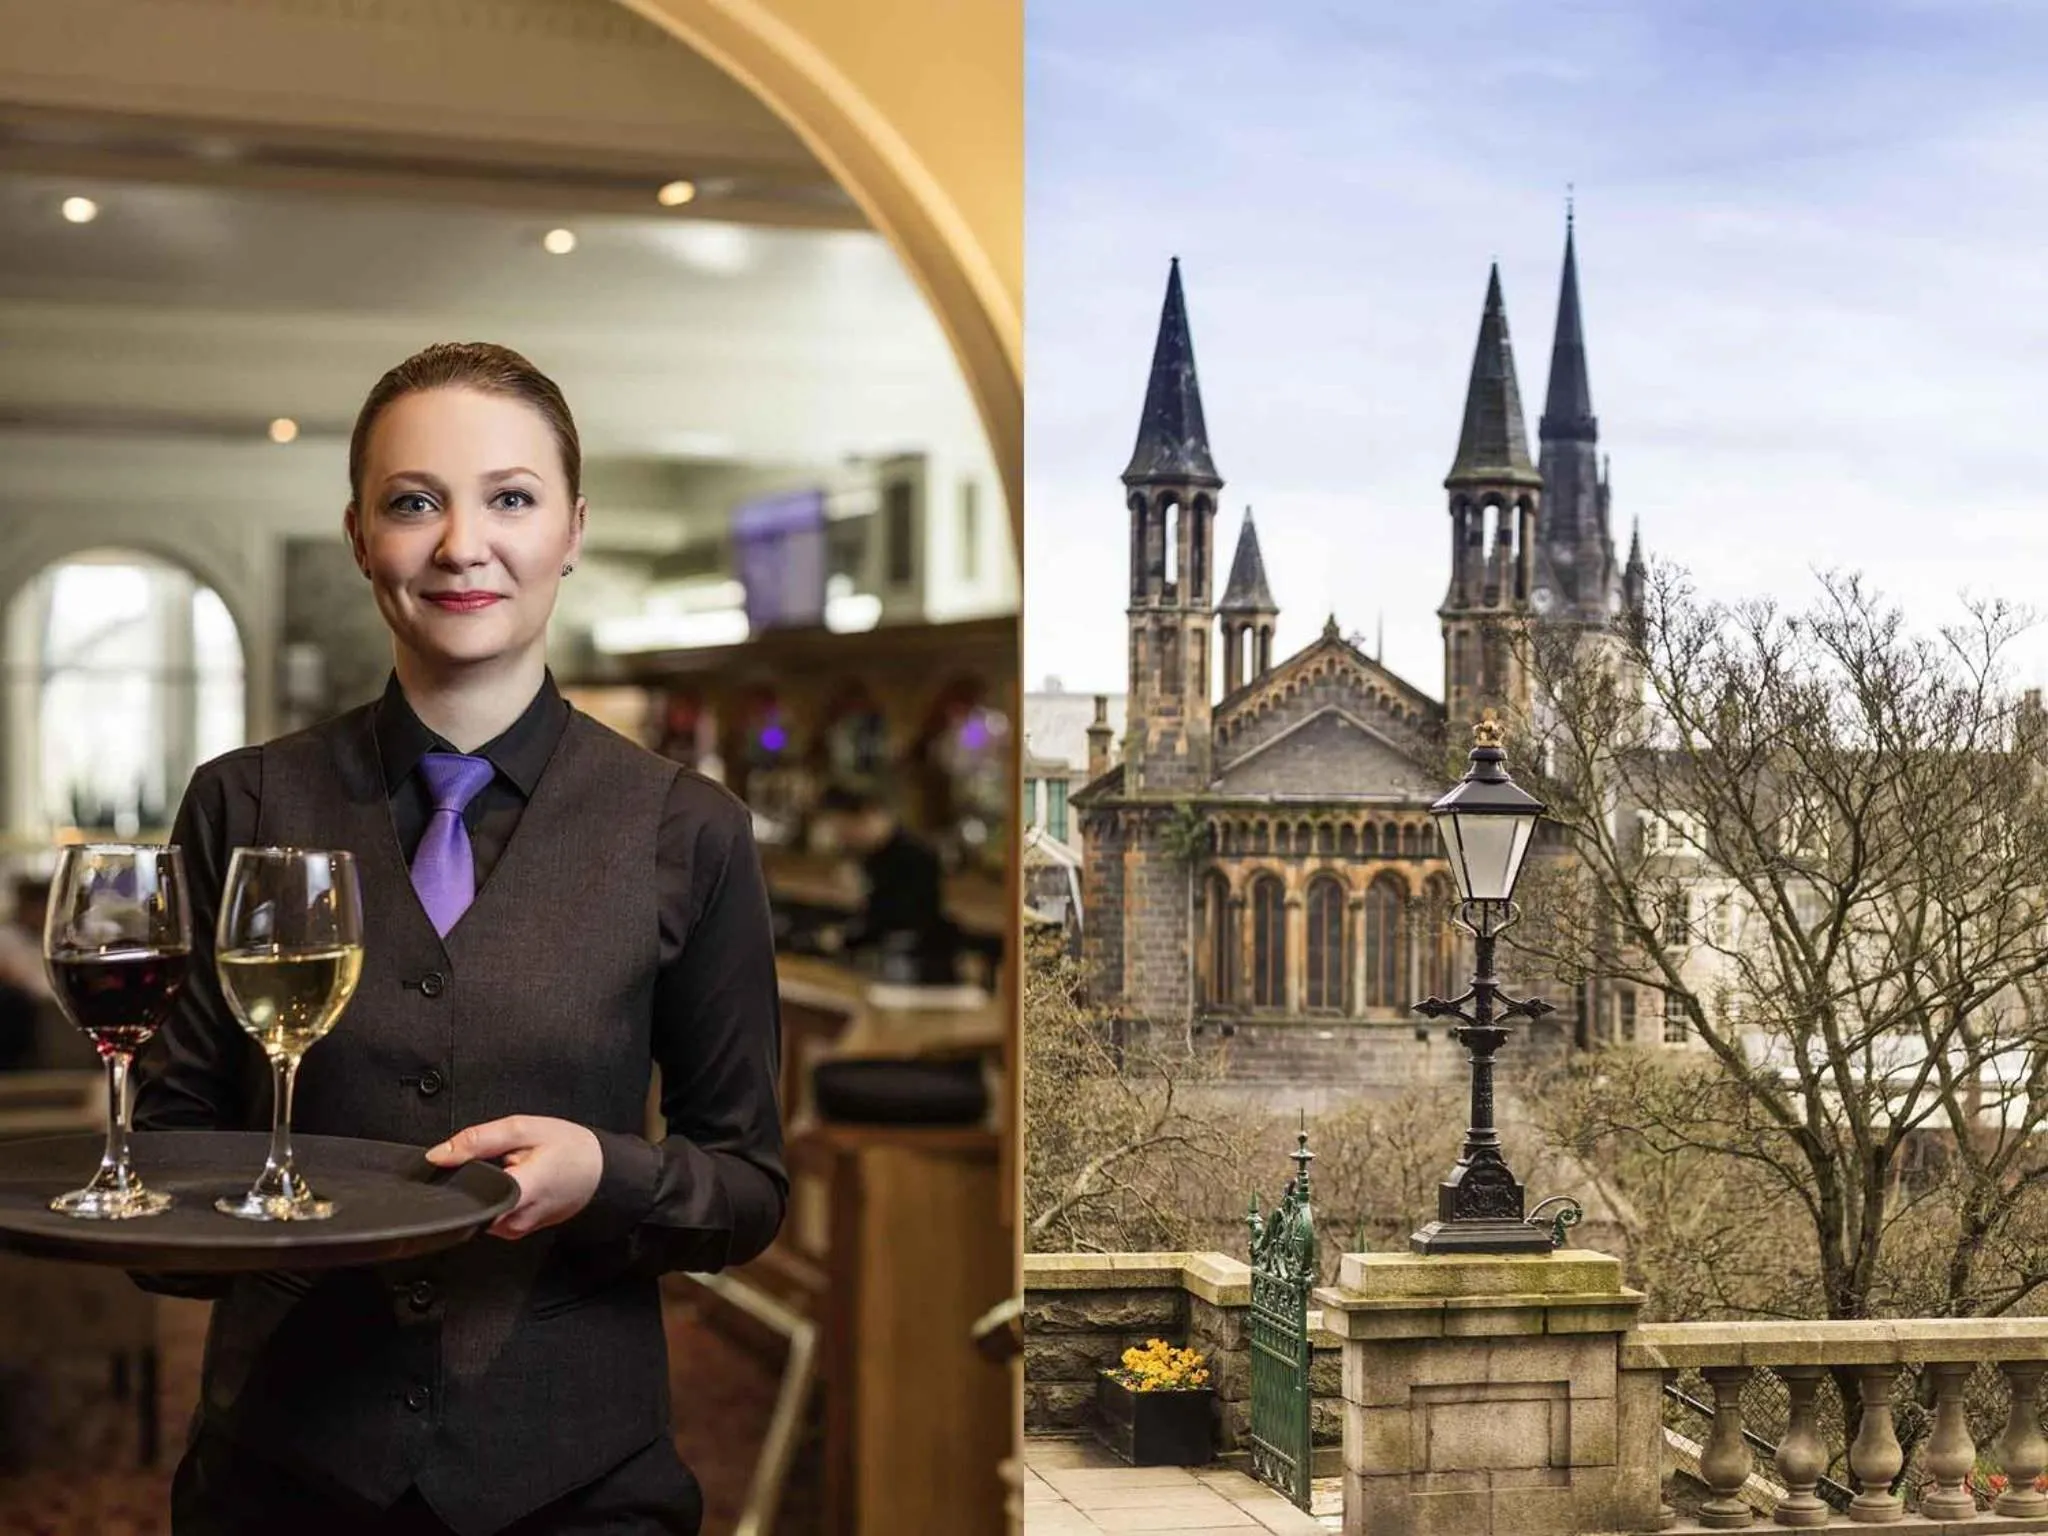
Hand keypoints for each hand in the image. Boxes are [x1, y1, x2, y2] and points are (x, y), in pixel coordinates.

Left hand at [425, 1115, 603, 1239]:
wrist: (601, 1171)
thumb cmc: (571, 1149)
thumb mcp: (524, 1129)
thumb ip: (479, 1140)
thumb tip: (438, 1155)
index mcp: (522, 1190)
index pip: (471, 1202)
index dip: (454, 1183)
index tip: (449, 1168)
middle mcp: (517, 1218)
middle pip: (470, 1206)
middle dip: (469, 1182)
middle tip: (489, 1160)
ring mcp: (516, 1229)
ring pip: (478, 1212)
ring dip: (482, 1191)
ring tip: (504, 1169)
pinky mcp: (516, 1231)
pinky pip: (490, 1217)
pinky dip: (492, 1199)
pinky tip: (509, 1182)